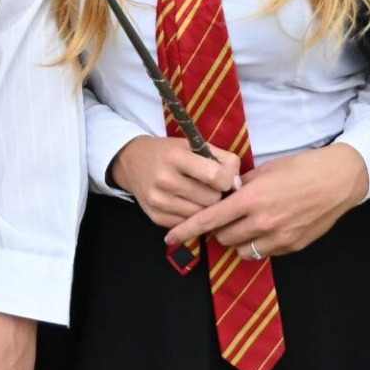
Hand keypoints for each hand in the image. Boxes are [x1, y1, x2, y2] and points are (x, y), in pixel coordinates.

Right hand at [108, 136, 240, 228]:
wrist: (132, 162)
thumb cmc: (170, 152)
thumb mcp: (195, 145)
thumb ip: (223, 160)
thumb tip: (238, 185)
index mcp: (176, 156)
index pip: (215, 176)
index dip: (226, 179)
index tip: (223, 178)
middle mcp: (164, 179)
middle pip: (211, 199)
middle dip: (215, 194)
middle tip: (209, 187)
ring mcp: (158, 200)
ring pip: (201, 215)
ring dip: (204, 207)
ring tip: (198, 195)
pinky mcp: (155, 217)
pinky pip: (188, 224)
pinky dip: (191, 216)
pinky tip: (186, 204)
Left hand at [164, 144, 368, 258]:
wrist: (339, 180)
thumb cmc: (301, 168)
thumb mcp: (265, 171)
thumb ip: (241, 187)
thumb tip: (224, 195)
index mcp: (252, 200)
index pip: (210, 220)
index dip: (187, 230)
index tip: (170, 238)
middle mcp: (263, 222)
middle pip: (223, 238)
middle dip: (218, 230)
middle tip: (224, 217)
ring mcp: (278, 238)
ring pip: (242, 250)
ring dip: (237, 240)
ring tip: (245, 224)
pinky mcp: (292, 247)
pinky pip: (264, 252)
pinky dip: (258, 244)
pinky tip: (267, 228)